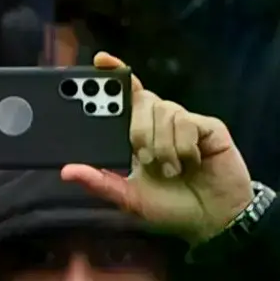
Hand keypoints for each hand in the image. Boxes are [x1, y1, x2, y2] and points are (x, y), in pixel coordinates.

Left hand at [59, 53, 253, 246]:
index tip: (100, 61)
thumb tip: (67, 171)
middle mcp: (161, 123)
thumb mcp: (129, 199)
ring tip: (172, 171)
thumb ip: (100, 182)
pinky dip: (184, 148)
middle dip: (138, 130)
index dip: (114, 76)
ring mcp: (185, 122)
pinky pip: (186, 122)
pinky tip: (192, 163)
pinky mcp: (208, 126)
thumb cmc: (171, 207)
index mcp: (140, 134)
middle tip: (144, 158)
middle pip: (141, 101)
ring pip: (164, 111)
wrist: (212, 219)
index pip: (126, 97)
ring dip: (163, 147)